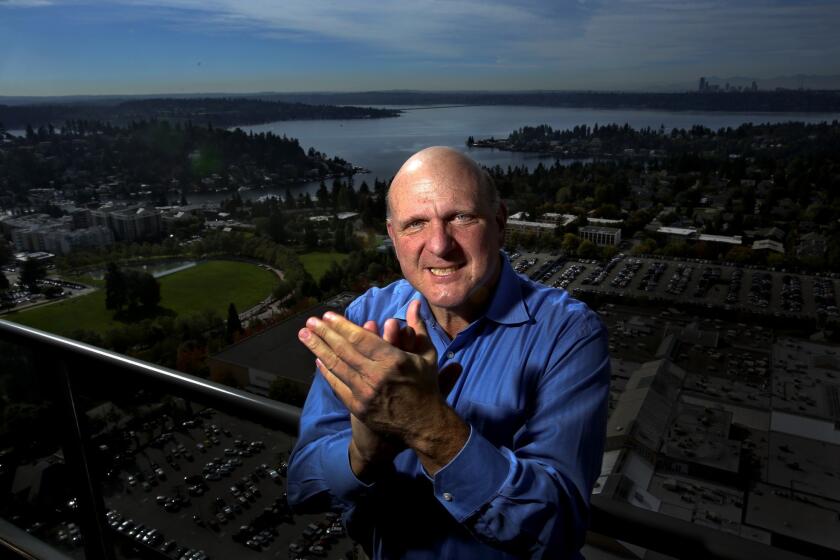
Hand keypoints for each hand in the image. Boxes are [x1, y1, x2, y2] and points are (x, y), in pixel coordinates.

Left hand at [299, 300, 467, 473]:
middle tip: (309, 322)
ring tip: (304, 336)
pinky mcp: (358, 407)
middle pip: (343, 350)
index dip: (341, 326)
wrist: (424, 424)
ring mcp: (364, 393)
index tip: (327, 316)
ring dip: (318, 349)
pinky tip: (318, 360)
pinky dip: (326, 371)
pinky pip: (337, 385)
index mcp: (393, 360)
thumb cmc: (426, 386)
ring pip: (336, 366)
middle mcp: (375, 376)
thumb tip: (414, 303)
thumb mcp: (427, 355)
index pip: (360, 338)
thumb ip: (418, 327)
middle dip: (324, 333)